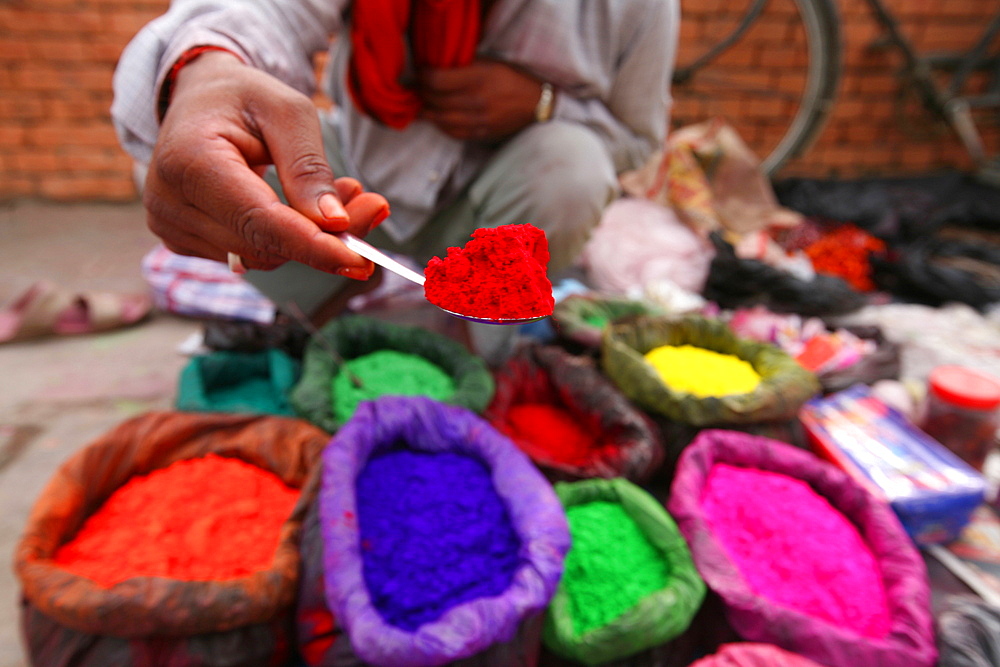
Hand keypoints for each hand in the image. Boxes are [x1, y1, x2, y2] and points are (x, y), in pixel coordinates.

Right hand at [145, 51, 389, 278]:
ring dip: (310, 237)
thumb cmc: (244, 98)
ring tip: (338, 194)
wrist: (198, 100)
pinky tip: (302, 208)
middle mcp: (169, 203)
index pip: (259, 221)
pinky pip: (250, 254)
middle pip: (265, 245)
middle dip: (326, 237)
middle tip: (374, 205)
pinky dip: (287, 239)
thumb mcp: (287, 112)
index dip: (313, 246)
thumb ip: (308, 167)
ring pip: (262, 256)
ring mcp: (172, 227)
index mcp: (188, 161)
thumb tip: (335, 223)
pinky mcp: (185, 242)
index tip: (361, 261)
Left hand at [418, 60, 543, 141]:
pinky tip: (437, 119)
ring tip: (421, 105)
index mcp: (479, 78)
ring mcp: (479, 120)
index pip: (437, 80)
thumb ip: (464, 65)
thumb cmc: (512, 78)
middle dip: (421, 94)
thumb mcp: (490, 63)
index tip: (420, 73)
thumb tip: (437, 66)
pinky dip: (441, 125)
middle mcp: (477, 100)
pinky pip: (453, 132)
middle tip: (416, 89)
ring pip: (441, 120)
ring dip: (427, 112)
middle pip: (435, 101)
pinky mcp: (481, 133)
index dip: (423, 77)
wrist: (536, 103)